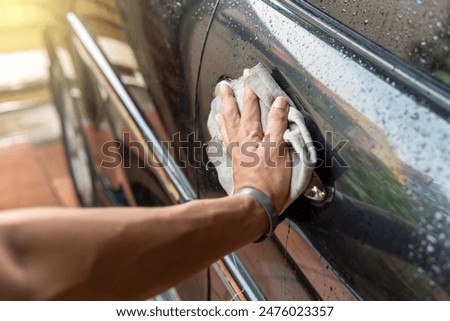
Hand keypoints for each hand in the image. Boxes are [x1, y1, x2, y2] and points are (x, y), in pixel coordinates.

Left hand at [216, 80, 291, 212]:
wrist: (256, 204)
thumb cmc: (270, 179)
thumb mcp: (278, 149)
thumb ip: (278, 123)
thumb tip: (278, 101)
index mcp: (252, 134)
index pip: (252, 106)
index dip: (251, 89)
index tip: (248, 74)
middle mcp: (240, 140)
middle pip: (234, 114)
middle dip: (231, 98)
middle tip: (224, 85)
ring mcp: (236, 151)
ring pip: (228, 126)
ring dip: (225, 112)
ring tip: (220, 104)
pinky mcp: (236, 161)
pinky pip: (227, 140)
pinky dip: (223, 132)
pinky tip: (222, 130)